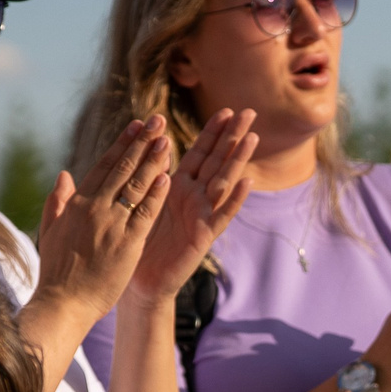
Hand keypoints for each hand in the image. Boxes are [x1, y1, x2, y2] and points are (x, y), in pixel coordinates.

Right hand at [33, 120, 172, 325]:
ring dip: (153, 160)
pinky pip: (146, 213)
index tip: (136, 126)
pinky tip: (168, 176)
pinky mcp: (127, 243)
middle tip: (157, 121)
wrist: (63, 303)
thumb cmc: (56, 272)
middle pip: (122, 168)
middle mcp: (94, 208)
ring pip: (136, 186)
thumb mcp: (50, 231)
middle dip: (142, 142)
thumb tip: (64, 175)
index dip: (122, 144)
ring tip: (167, 140)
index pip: (104, 166)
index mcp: (77, 204)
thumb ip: (58, 201)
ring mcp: (112, 224)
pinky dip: (157, 194)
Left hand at [126, 111, 255, 303]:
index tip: (226, 110)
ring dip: (238, 160)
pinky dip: (234, 199)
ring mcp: (201, 216)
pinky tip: (247, 182)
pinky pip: (221, 216)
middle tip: (250, 112)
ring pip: (223, 182)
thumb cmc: (139, 242)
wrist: (139, 281)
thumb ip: (152, 174)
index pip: (199, 153)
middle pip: (217, 161)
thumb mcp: (143, 200)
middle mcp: (194, 198)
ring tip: (252, 137)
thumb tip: (156, 141)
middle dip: (232, 137)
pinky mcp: (203, 237)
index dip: (212, 132)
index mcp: (178, 187)